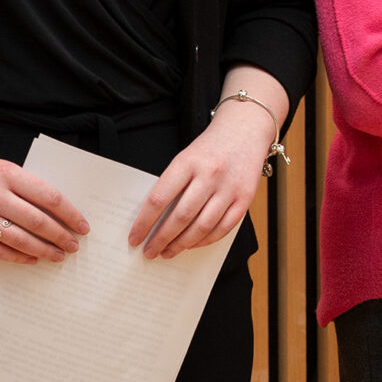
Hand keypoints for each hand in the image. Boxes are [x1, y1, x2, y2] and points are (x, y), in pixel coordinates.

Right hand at [0, 145, 88, 264]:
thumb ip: (24, 185)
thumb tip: (56, 210)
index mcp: (7, 173)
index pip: (50, 198)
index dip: (71, 215)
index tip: (83, 226)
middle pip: (38, 221)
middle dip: (61, 237)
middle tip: (74, 246)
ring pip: (21, 240)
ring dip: (44, 250)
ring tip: (58, 256)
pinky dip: (18, 257)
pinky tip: (31, 259)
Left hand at [130, 95, 272, 257]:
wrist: (245, 129)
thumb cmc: (211, 146)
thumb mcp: (185, 158)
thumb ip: (173, 184)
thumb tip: (155, 219)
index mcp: (188, 162)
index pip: (159, 198)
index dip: (144, 222)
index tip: (135, 237)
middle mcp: (210, 175)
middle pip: (181, 216)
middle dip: (161, 239)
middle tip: (150, 251)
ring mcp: (230, 188)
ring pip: (202, 226)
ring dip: (182, 244)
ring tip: (169, 251)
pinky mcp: (246, 198)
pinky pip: (224, 227)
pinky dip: (206, 240)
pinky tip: (193, 244)